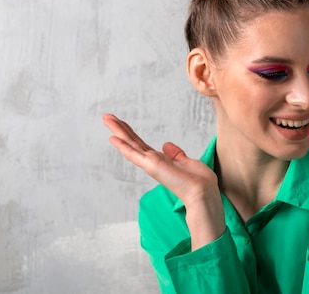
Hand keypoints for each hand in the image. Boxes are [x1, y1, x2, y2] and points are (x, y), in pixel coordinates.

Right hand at [103, 113, 224, 248]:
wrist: (203, 192)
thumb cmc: (199, 181)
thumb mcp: (188, 162)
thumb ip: (176, 155)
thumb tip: (166, 144)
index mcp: (161, 161)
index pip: (141, 144)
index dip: (130, 134)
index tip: (121, 123)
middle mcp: (152, 162)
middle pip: (132, 142)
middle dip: (120, 129)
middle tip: (107, 117)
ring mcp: (150, 164)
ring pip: (130, 145)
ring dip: (118, 131)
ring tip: (106, 119)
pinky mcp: (151, 166)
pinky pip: (134, 154)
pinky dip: (123, 146)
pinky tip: (112, 138)